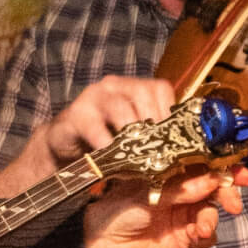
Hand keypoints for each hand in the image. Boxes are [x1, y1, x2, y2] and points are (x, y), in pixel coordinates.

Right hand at [38, 77, 174, 170]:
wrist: (64, 145)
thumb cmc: (104, 141)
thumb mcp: (132, 137)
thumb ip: (153, 139)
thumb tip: (182, 161)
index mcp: (132, 88)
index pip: (159, 87)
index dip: (169, 110)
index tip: (172, 134)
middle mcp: (114, 86)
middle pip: (142, 92)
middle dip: (153, 121)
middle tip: (156, 145)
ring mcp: (93, 97)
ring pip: (119, 107)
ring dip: (130, 131)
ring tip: (135, 151)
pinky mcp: (75, 114)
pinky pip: (93, 126)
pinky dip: (104, 142)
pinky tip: (110, 155)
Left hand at [82, 165, 247, 247]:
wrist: (99, 240)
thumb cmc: (115, 209)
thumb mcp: (148, 193)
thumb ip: (181, 189)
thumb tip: (212, 179)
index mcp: (172, 173)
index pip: (205, 165)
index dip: (225, 167)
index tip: (242, 172)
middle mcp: (182, 192)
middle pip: (216, 188)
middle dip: (228, 193)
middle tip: (233, 202)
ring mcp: (183, 214)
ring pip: (213, 212)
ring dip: (213, 218)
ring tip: (202, 226)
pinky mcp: (183, 236)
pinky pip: (206, 235)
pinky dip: (207, 235)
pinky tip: (198, 237)